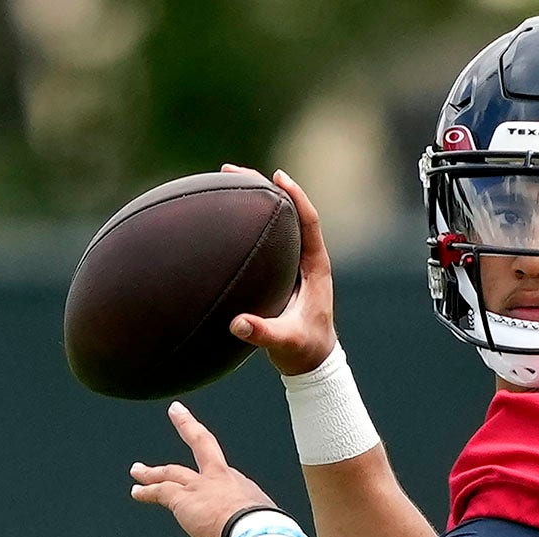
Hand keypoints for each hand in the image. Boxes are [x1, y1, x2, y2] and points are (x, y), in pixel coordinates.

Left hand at [130, 401, 276, 536]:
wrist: (258, 532)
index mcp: (241, 487)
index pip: (222, 477)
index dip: (214, 478)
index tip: (208, 477)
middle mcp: (221, 479)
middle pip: (201, 445)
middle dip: (188, 427)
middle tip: (176, 412)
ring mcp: (201, 487)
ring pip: (172, 472)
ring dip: (153, 472)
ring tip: (137, 470)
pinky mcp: (183, 499)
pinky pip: (159, 491)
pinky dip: (145, 491)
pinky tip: (136, 491)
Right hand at [221, 164, 336, 374]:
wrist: (312, 362)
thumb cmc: (304, 350)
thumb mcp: (285, 341)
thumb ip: (263, 333)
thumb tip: (237, 323)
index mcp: (316, 267)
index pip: (309, 221)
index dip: (296, 196)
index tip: (277, 176)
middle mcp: (306, 259)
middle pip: (289, 212)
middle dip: (264, 188)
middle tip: (232, 171)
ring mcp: (294, 264)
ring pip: (277, 223)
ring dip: (254, 201)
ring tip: (223, 182)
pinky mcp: (281, 272)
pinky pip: (266, 239)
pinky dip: (247, 224)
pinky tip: (222, 219)